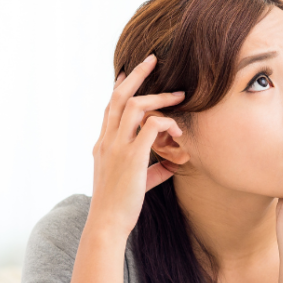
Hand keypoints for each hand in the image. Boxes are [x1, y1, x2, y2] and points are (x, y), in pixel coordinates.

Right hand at [88, 54, 184, 239]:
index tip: (130, 71)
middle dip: (137, 74)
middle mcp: (107, 141)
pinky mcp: (132, 157)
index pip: (109, 107)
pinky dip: (166, 122)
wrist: (107, 223)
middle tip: (152, 59)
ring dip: (158, 97)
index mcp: (103, 144)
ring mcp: (117, 147)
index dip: (120, 87)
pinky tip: (178, 130)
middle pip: (118, 96)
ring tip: (178, 96)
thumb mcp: (135, 182)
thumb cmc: (120, 206)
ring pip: (134, 105)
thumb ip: (152, 169)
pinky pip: (150, 126)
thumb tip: (171, 165)